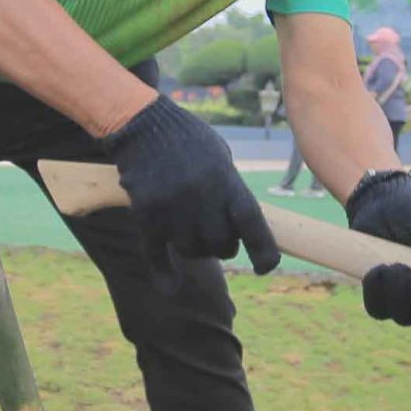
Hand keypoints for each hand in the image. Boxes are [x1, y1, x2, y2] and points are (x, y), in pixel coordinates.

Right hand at [103, 96, 278, 276]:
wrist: (144, 125)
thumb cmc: (189, 140)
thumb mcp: (221, 157)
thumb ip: (232, 192)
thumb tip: (245, 228)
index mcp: (225, 180)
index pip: (251, 223)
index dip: (263, 250)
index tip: (266, 267)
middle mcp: (201, 196)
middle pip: (221, 245)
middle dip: (222, 245)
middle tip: (216, 234)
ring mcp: (172, 207)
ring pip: (192, 251)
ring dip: (194, 248)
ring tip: (190, 231)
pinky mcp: (146, 215)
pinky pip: (157, 255)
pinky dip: (164, 274)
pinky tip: (171, 286)